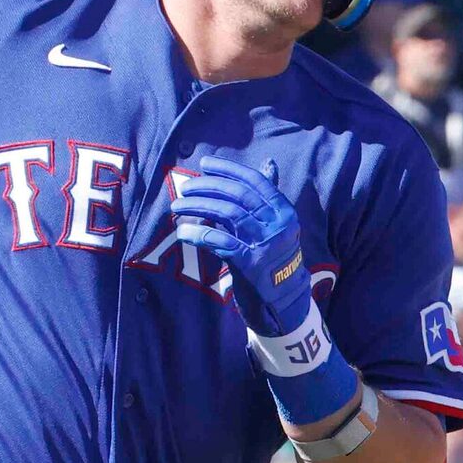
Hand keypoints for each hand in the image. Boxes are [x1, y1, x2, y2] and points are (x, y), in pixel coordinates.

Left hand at [168, 156, 311, 338]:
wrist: (285, 300)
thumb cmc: (275, 258)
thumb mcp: (278, 226)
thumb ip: (269, 197)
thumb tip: (269, 163)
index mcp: (284, 211)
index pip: (254, 181)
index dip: (228, 169)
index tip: (204, 163)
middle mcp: (278, 225)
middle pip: (238, 195)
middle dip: (207, 186)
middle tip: (185, 186)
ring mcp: (265, 245)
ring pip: (227, 214)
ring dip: (198, 206)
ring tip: (177, 206)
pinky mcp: (251, 265)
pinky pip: (219, 242)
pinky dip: (198, 234)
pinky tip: (183, 231)